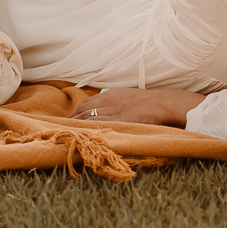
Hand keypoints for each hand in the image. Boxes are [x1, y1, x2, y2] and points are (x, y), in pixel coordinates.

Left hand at [70, 89, 205, 126]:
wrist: (163, 103)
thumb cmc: (150, 102)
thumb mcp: (129, 96)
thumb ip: (117, 100)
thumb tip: (107, 103)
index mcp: (111, 94)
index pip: (88, 103)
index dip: (77, 111)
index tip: (70, 118)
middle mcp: (109, 100)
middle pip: (84, 109)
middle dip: (73, 118)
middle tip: (63, 127)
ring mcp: (113, 110)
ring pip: (88, 116)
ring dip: (76, 124)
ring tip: (68, 132)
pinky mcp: (118, 120)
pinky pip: (98, 123)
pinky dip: (87, 128)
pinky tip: (81, 133)